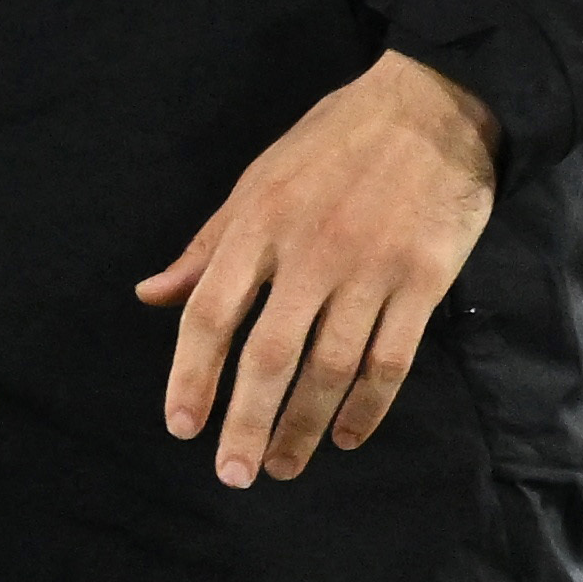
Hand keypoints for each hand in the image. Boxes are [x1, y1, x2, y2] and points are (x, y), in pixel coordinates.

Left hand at [138, 49, 500, 486]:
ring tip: (284, 465)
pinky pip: (389, 360)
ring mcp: (369, 269)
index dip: (190, 374)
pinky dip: (367, 406)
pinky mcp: (422, 281)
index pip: (210, 312)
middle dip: (246, 422)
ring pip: (329, 368)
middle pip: (268, 355)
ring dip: (304, 426)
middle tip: (232, 474)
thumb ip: (207, 246)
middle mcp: (308, 252)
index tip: (180, 426)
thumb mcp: (257, 180)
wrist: (431, 107)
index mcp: (257, 223)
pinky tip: (346, 435)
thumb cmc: (332, 143)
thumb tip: (151, 296)